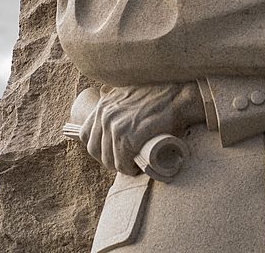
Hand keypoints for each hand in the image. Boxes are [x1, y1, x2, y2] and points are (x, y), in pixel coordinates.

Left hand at [80, 82, 204, 174]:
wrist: (178, 97)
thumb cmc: (159, 98)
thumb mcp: (130, 95)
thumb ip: (118, 105)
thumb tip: (112, 122)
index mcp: (103, 105)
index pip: (86, 135)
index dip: (98, 148)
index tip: (111, 152)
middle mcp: (106, 115)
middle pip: (95, 150)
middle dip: (109, 159)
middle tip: (125, 161)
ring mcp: (116, 126)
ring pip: (109, 159)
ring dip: (120, 166)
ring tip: (133, 165)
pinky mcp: (129, 137)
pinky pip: (122, 163)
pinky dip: (129, 169)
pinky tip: (137, 167)